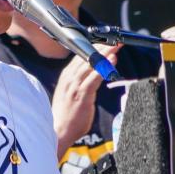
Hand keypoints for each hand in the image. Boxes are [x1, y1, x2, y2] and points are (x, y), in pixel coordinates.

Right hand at [51, 43, 120, 158]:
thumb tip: (91, 78)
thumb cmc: (66, 116)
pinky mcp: (81, 95)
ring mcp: (74, 86)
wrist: (58, 131)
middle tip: (114, 42)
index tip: (105, 44)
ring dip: (105, 55)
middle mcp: (69, 79)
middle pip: (86, 58)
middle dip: (101, 48)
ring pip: (91, 65)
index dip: (93, 49)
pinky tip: (112, 61)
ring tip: (116, 47)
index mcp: (66, 77)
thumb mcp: (69, 95)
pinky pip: (94, 78)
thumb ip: (78, 85)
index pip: (80, 58)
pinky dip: (103, 68)